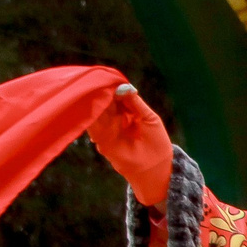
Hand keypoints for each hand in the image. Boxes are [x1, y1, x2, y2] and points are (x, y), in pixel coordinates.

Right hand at [88, 84, 173, 206]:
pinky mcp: (102, 139)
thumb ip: (135, 102)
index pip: (117, 95)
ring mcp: (108, 128)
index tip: (107, 78)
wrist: (155, 167)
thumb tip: (122, 86)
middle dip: (101, 93)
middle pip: (106, 101)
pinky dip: (90, 115)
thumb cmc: (156, 142)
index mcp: (129, 111)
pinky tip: (89, 106)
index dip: (112, 87)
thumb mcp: (149, 118)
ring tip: (91, 91)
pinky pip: (92, 125)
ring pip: (97, 111)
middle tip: (96, 83)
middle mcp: (116, 118)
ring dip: (94, 102)